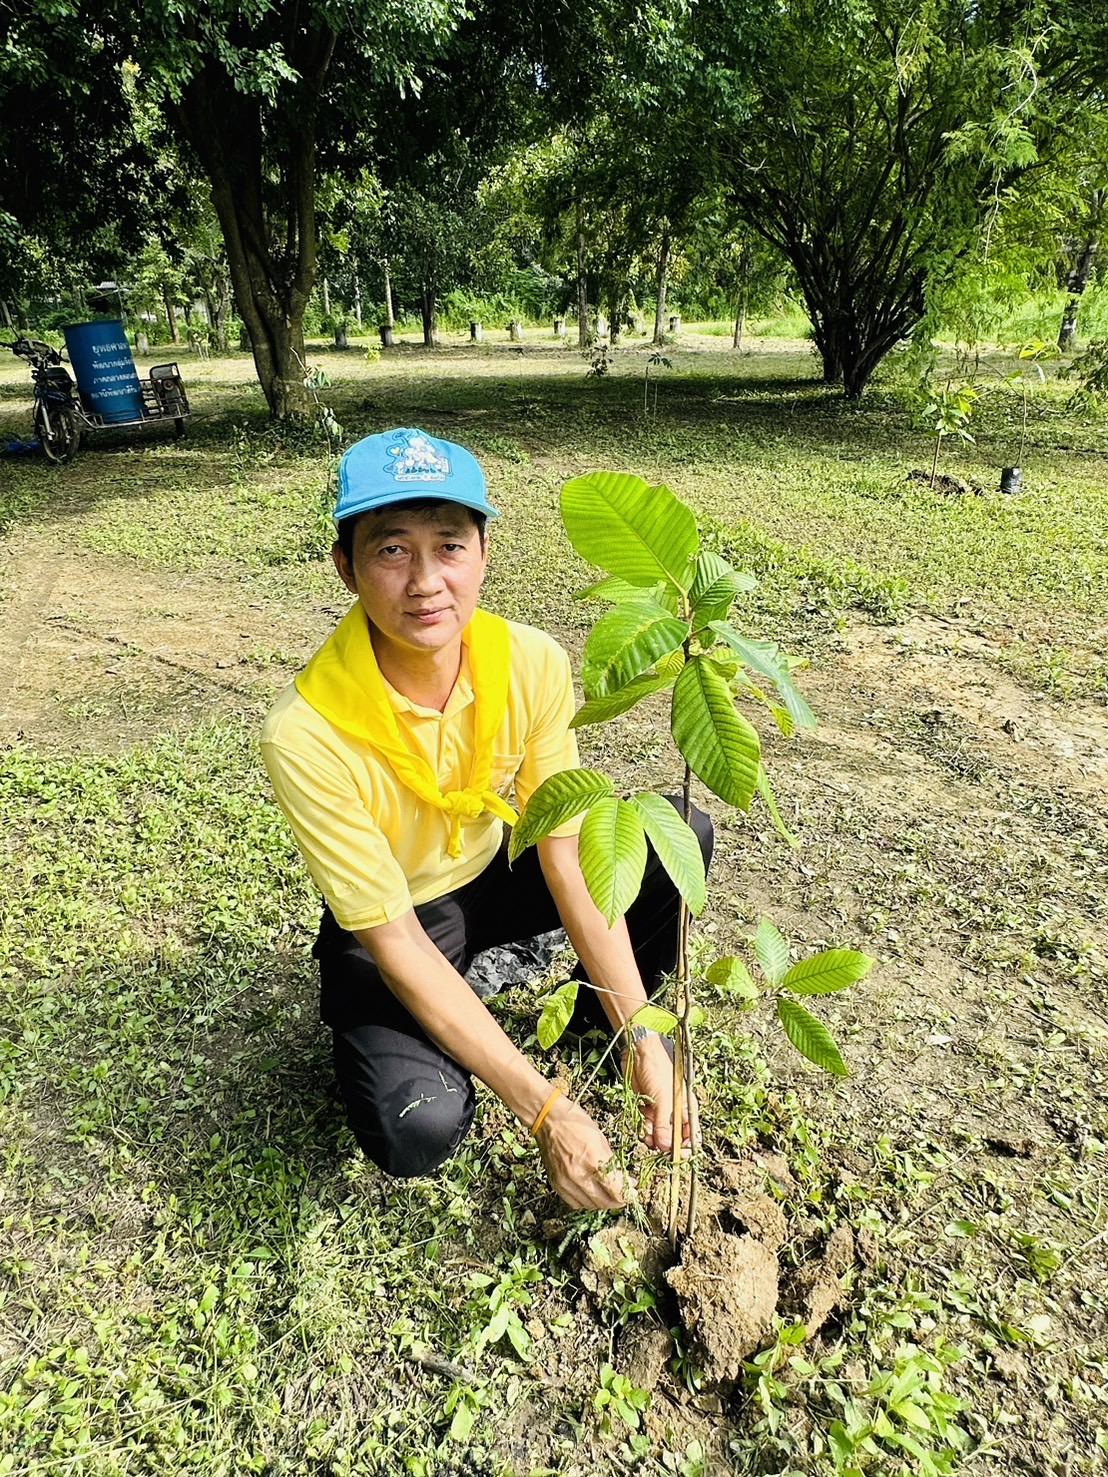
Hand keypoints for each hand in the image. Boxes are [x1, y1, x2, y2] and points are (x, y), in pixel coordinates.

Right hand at [535, 1096, 625, 1210]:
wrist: (548, 1119)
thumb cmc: (576, 1123)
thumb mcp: (601, 1139)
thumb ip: (612, 1163)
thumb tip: (625, 1181)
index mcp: (593, 1160)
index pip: (616, 1190)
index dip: (627, 1194)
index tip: (631, 1191)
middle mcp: (579, 1175)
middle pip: (604, 1202)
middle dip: (617, 1201)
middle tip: (622, 1195)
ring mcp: (566, 1182)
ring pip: (590, 1205)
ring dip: (602, 1203)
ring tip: (607, 1194)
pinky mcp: (556, 1184)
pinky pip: (574, 1203)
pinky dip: (585, 1202)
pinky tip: (590, 1193)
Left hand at [627, 1035, 698, 1154]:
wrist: (639, 1051)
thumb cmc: (658, 1070)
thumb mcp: (664, 1099)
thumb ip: (665, 1124)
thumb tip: (666, 1148)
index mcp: (687, 1108)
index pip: (691, 1135)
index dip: (685, 1148)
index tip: (675, 1157)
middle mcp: (675, 1111)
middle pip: (673, 1138)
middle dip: (664, 1145)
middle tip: (655, 1145)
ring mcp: (661, 1109)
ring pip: (658, 1134)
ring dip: (652, 1137)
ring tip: (646, 1133)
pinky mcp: (647, 1106)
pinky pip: (647, 1125)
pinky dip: (644, 1128)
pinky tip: (642, 1124)